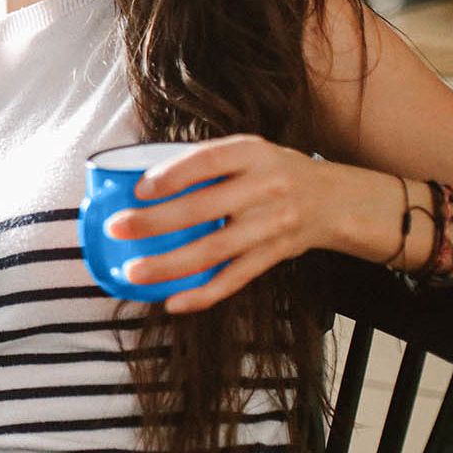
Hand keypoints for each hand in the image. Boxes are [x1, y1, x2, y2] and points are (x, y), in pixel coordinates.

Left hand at [103, 134, 356, 313]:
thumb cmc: (276, 172)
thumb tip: (145, 179)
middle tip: (118, 229)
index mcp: (253, 154)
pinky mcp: (273, 256)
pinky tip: (174, 301)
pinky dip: (203, 294)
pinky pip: (235, 279)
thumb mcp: (250, 151)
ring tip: (134, 272)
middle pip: (204, 208)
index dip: (173, 175)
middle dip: (156, 222)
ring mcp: (270, 225)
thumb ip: (208, 162)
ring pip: (215, 250)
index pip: (208, 161)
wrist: (334, 200)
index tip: (140, 189)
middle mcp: (265, 188)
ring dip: (170, 264)